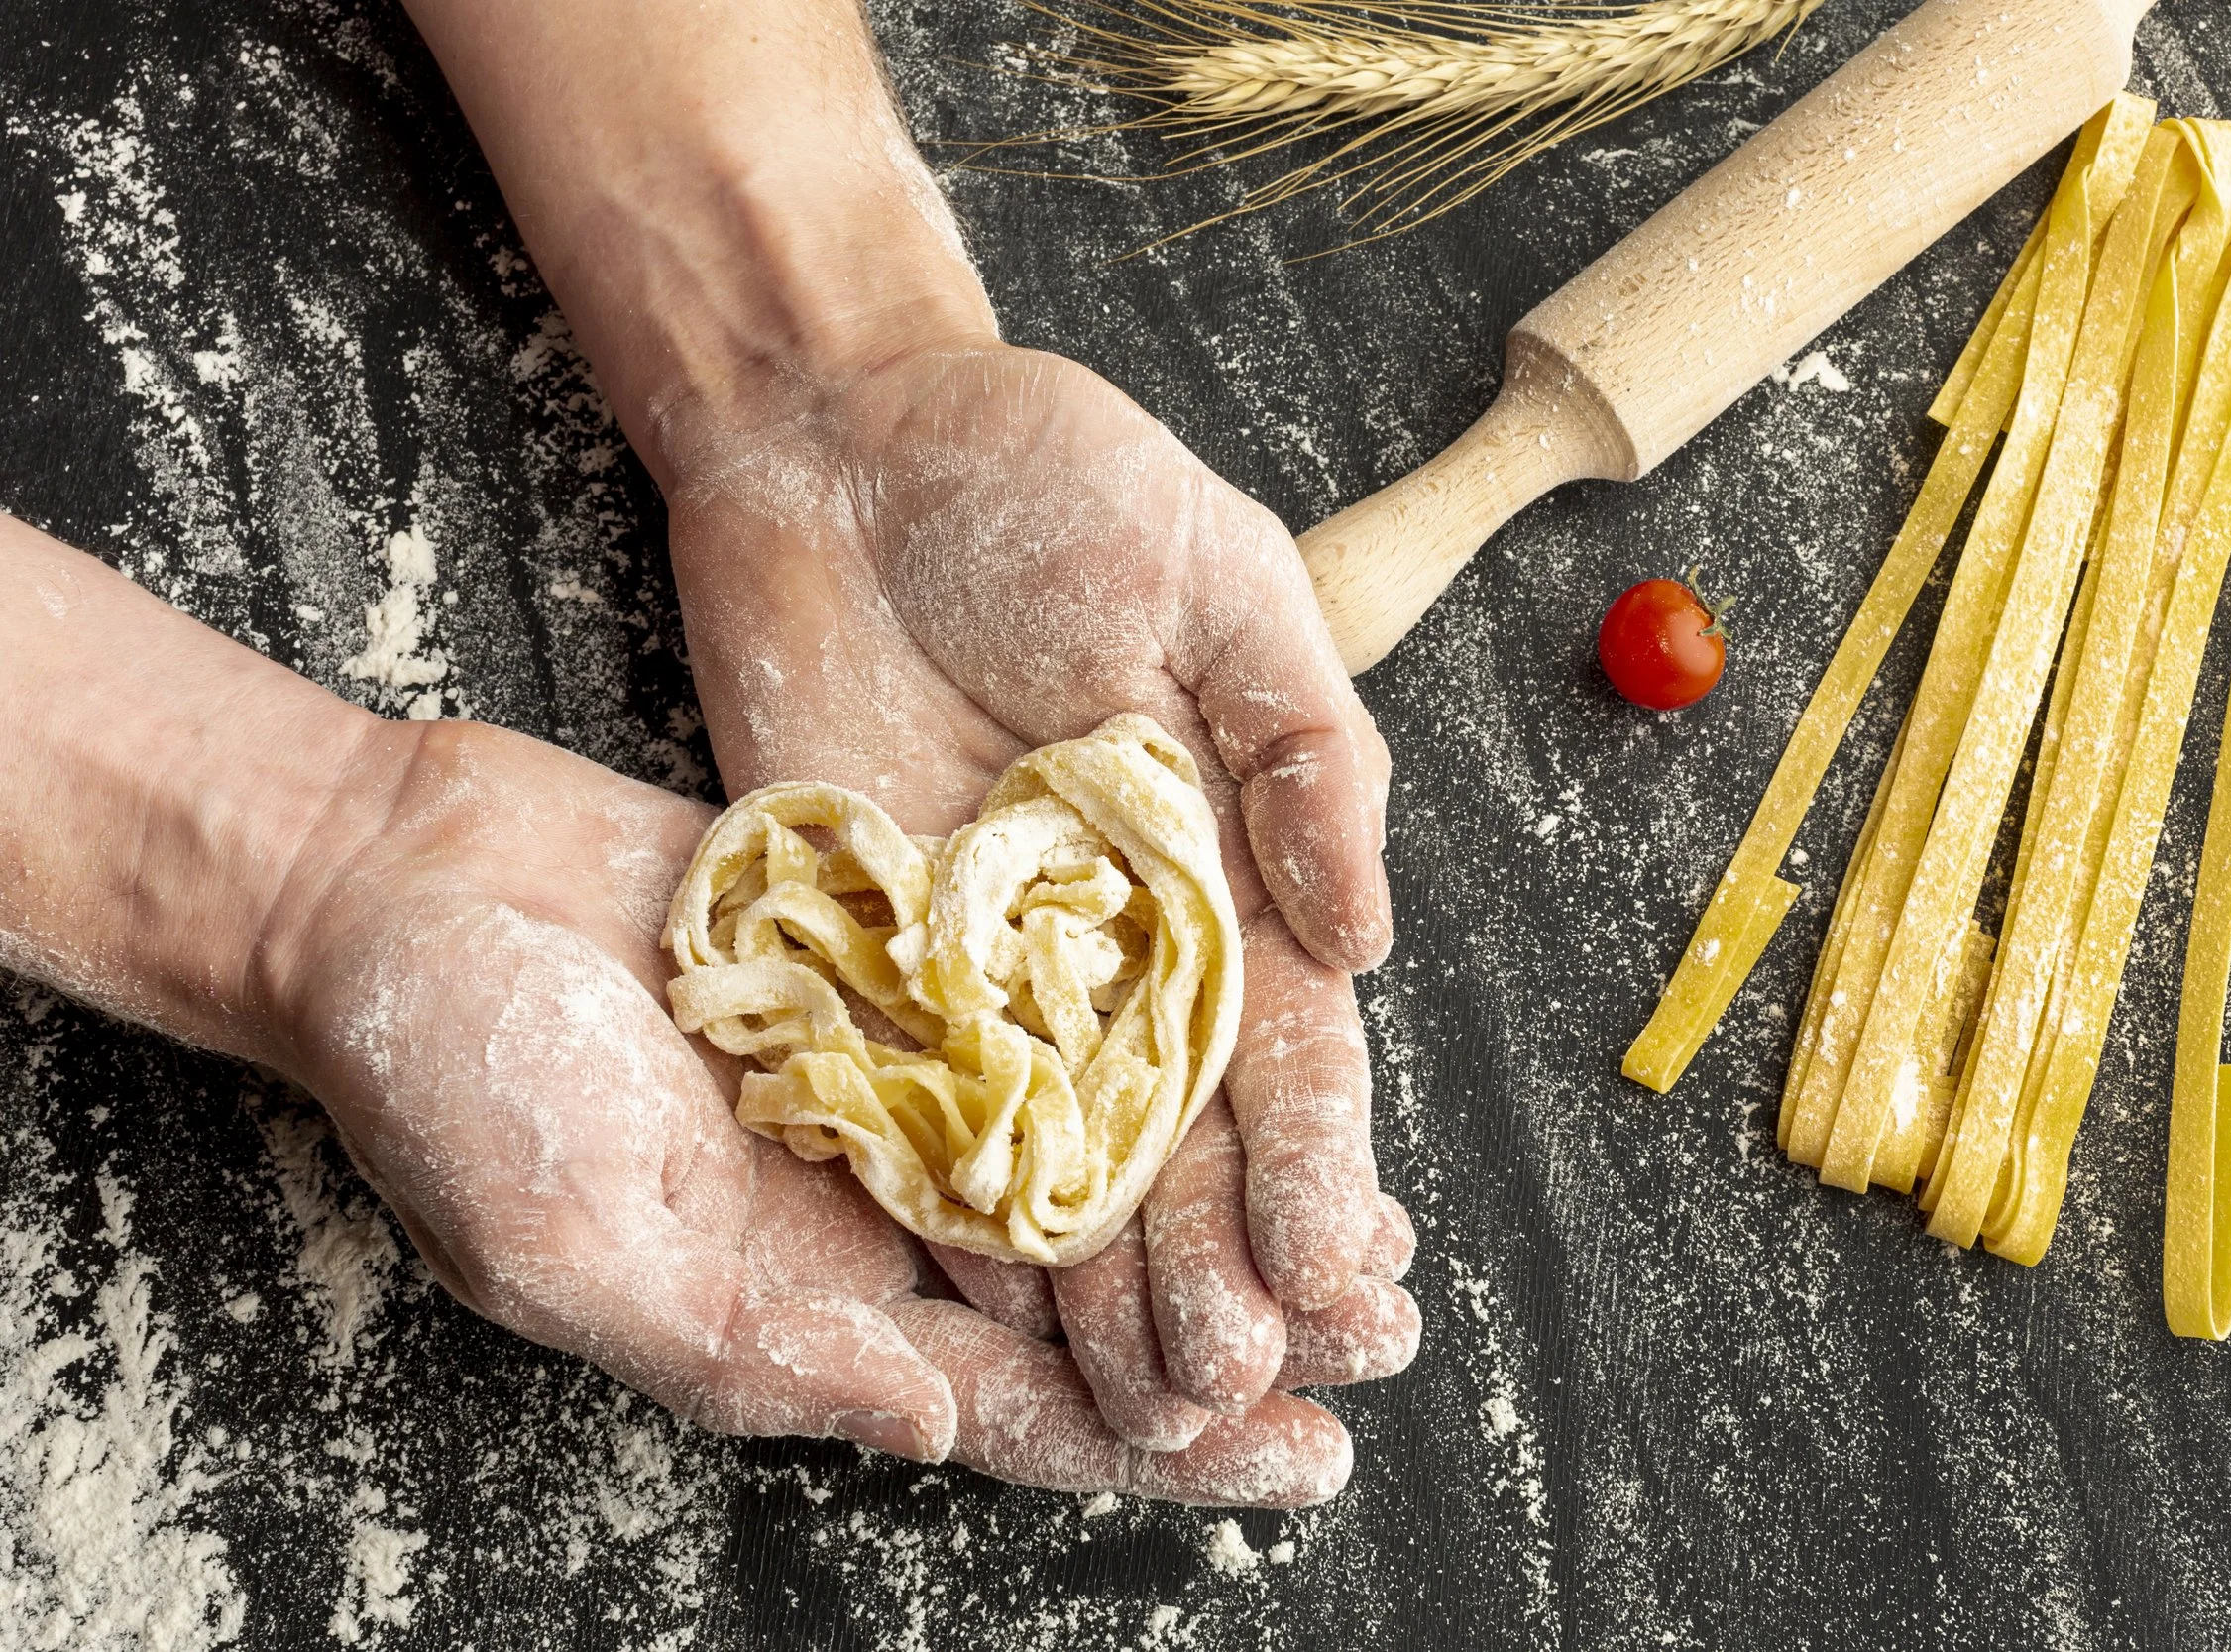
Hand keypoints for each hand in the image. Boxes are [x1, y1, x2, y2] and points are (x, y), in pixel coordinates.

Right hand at [266, 716, 1356, 1501]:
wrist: (396, 881)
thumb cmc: (449, 1080)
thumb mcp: (580, 1250)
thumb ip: (755, 1350)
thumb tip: (937, 1431)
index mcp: (810, 1315)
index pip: (1025, 1415)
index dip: (1170, 1448)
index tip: (1309, 1458)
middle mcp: (874, 1222)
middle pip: (1096, 1308)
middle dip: (1243, 1332)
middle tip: (1393, 1328)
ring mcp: (897, 1096)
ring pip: (1100, 1179)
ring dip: (1226, 1206)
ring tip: (1371, 1224)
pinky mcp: (902, 981)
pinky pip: (1053, 1036)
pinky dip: (1154, 1062)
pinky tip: (1255, 1062)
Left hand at [658, 342, 1421, 1445]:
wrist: (843, 435)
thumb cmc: (1056, 472)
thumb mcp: (1223, 580)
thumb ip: (1306, 752)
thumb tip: (1376, 937)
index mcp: (1226, 862)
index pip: (1289, 1043)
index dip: (1320, 1157)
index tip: (1343, 1263)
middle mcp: (1117, 939)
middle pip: (1180, 1134)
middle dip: (1216, 1259)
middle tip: (1240, 1379)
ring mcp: (988, 960)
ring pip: (1055, 1152)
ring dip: (1101, 1279)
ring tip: (1140, 1397)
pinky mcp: (864, 952)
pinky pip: (908, 1101)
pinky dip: (945, 1207)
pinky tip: (988, 1311)